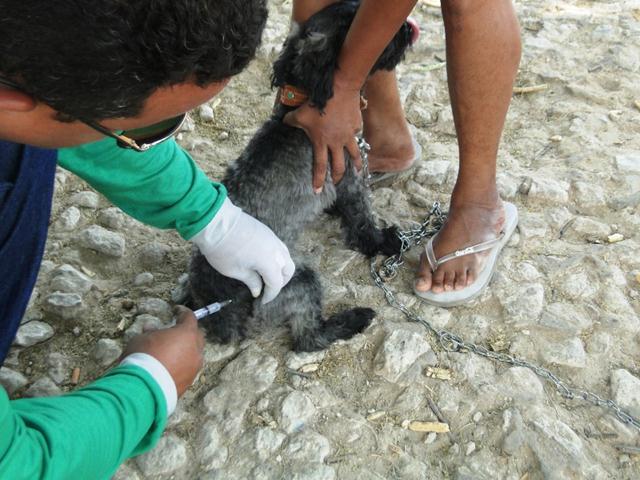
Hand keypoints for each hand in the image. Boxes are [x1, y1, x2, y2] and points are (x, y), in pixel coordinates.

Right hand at [123, 306, 203, 395]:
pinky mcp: (190, 382)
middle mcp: (195, 350)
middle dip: (187, 332)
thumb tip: (151, 330)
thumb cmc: (142, 357)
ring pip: (194, 354)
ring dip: (185, 350)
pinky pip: (188, 369)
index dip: (182, 312)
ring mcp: (194, 367)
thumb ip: (150, 332)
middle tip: (174, 333)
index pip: (189, 318)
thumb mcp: (142, 338)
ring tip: (170, 352)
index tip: (176, 310)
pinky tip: (170, 367)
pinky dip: (182, 365)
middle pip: (196, 336)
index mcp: (187, 334)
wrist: (143, 388)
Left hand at [192, 198, 295, 303]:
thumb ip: (250, 280)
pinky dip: (277, 257)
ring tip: (268, 276)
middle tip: (269, 289)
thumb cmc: (222, 248)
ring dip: (281, 269)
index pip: (276, 282)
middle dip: (281, 282)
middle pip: (288, 269)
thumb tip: (258, 290)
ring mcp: (272, 238)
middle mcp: (275, 249)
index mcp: (268, 261)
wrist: (215, 222)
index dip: (271, 294)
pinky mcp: (267, 231)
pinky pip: (279, 247)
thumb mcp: (234, 270)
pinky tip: (265, 262)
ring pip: (286, 256)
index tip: (263, 301)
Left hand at [283, 74, 362, 190]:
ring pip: (354, 155)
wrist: (340, 89)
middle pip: (339, 166)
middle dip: (337, 177)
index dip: (318, 180)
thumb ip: (291, 121)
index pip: (319, 166)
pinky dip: (355, 138)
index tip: (317, 191)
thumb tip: (283, 122)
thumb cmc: (319, 103)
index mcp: (321, 142)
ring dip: (356, 165)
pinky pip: (356, 135)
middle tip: (335, 183)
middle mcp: (337, 142)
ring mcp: (349, 135)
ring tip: (357, 171)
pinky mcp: (356, 126)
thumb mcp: (300, 113)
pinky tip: (355, 139)